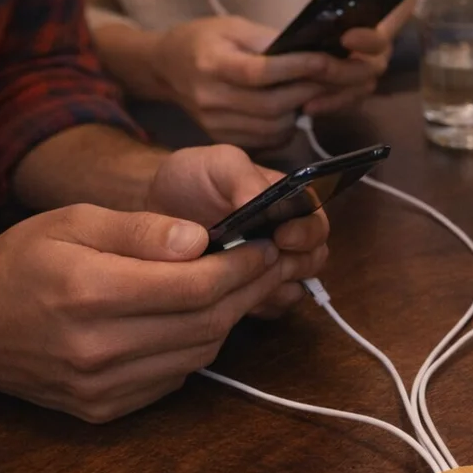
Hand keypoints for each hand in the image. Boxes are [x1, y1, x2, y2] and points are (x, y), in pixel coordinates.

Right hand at [0, 206, 317, 421]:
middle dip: (247, 291)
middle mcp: (97, 349)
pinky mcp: (104, 409)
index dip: (240, 267)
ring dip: (229, 320)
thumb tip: (201, 239)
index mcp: (89, 293)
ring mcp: (101, 387)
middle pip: (205, 324)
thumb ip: (140, 230)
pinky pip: (175, 378)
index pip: (194, 286)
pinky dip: (197, 347)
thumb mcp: (73, 222)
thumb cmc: (22, 261)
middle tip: (269, 265)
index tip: (264, 246)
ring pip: (198, 354)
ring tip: (241, 288)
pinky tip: (199, 320)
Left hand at [145, 144, 329, 318]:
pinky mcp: (254, 292)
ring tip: (244, 277)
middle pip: (315, 257)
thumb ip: (242, 177)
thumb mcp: (216, 164)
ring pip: (297, 287)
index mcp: (289, 203)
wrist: (155, 212)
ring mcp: (272, 267)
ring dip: (277, 286)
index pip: (317, 222)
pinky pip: (272, 307)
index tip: (282, 237)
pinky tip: (233, 294)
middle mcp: (288, 237)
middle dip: (296, 262)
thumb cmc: (191, 180)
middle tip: (264, 261)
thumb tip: (263, 200)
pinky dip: (259, 303)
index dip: (306, 233)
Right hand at [153, 16, 377, 148]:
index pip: (260, 72)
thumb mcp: (233, 26)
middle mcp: (211, 98)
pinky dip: (287, 127)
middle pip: (271, 104)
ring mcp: (216, 124)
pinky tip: (293, 109)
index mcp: (211, 64)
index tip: (326, 60)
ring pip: (273, 127)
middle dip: (308, 91)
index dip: (296, 68)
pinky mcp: (223, 139)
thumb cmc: (204, 39)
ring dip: (301, 110)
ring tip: (313, 92)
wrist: (167, 67)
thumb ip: (270, 40)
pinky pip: (266, 140)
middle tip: (334, 79)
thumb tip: (311, 50)